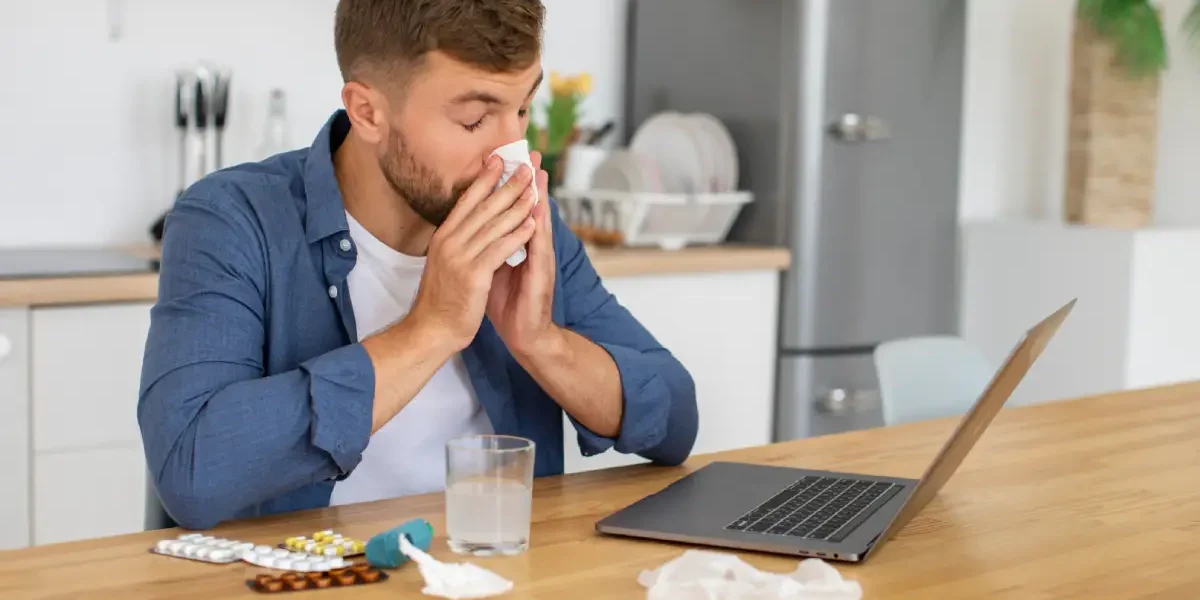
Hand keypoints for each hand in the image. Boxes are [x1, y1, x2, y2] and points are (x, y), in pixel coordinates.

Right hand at [407, 156, 537, 351]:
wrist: (432, 330)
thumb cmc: (442, 299)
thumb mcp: (445, 263)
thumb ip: (458, 242)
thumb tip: (469, 222)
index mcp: (443, 237)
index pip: (466, 201)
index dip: (483, 179)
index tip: (498, 159)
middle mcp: (449, 242)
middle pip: (483, 207)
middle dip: (506, 184)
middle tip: (524, 165)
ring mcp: (460, 258)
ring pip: (494, 224)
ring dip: (517, 204)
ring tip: (534, 188)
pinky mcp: (473, 275)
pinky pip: (499, 249)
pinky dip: (516, 235)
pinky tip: (531, 224)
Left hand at [486, 150, 558, 358]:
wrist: (523, 336)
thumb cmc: (508, 304)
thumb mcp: (493, 269)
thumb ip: (490, 247)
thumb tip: (476, 229)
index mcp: (518, 245)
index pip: (515, 210)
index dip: (511, 186)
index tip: (507, 159)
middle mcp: (531, 249)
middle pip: (530, 208)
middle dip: (529, 181)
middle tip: (529, 153)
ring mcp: (539, 260)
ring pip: (539, 222)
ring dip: (540, 197)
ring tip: (538, 172)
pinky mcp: (541, 275)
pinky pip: (539, 247)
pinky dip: (539, 228)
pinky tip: (539, 212)